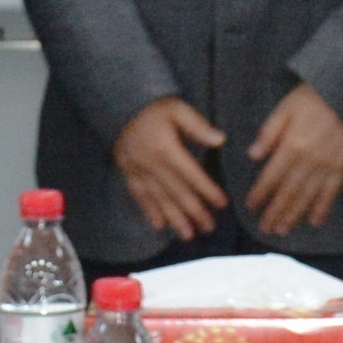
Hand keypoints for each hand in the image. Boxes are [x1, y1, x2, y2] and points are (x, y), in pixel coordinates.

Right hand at [112, 97, 230, 241]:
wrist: (120, 106)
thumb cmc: (155, 108)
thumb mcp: (178, 109)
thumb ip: (198, 126)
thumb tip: (220, 139)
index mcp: (167, 149)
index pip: (192, 175)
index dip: (208, 191)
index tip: (222, 204)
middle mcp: (152, 164)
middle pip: (177, 192)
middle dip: (195, 212)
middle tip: (210, 228)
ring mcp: (138, 171)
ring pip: (159, 199)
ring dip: (175, 219)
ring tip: (189, 235)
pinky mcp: (128, 174)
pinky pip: (139, 197)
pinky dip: (149, 212)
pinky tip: (159, 226)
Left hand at [244, 85, 342, 232]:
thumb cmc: (311, 99)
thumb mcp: (284, 109)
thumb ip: (268, 133)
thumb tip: (252, 156)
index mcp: (291, 145)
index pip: (271, 176)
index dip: (260, 193)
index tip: (251, 206)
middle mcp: (308, 160)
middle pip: (288, 191)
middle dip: (275, 212)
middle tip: (265, 229)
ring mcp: (327, 166)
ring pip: (307, 196)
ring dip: (294, 215)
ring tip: (282, 230)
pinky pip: (332, 192)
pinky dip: (323, 208)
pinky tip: (315, 222)